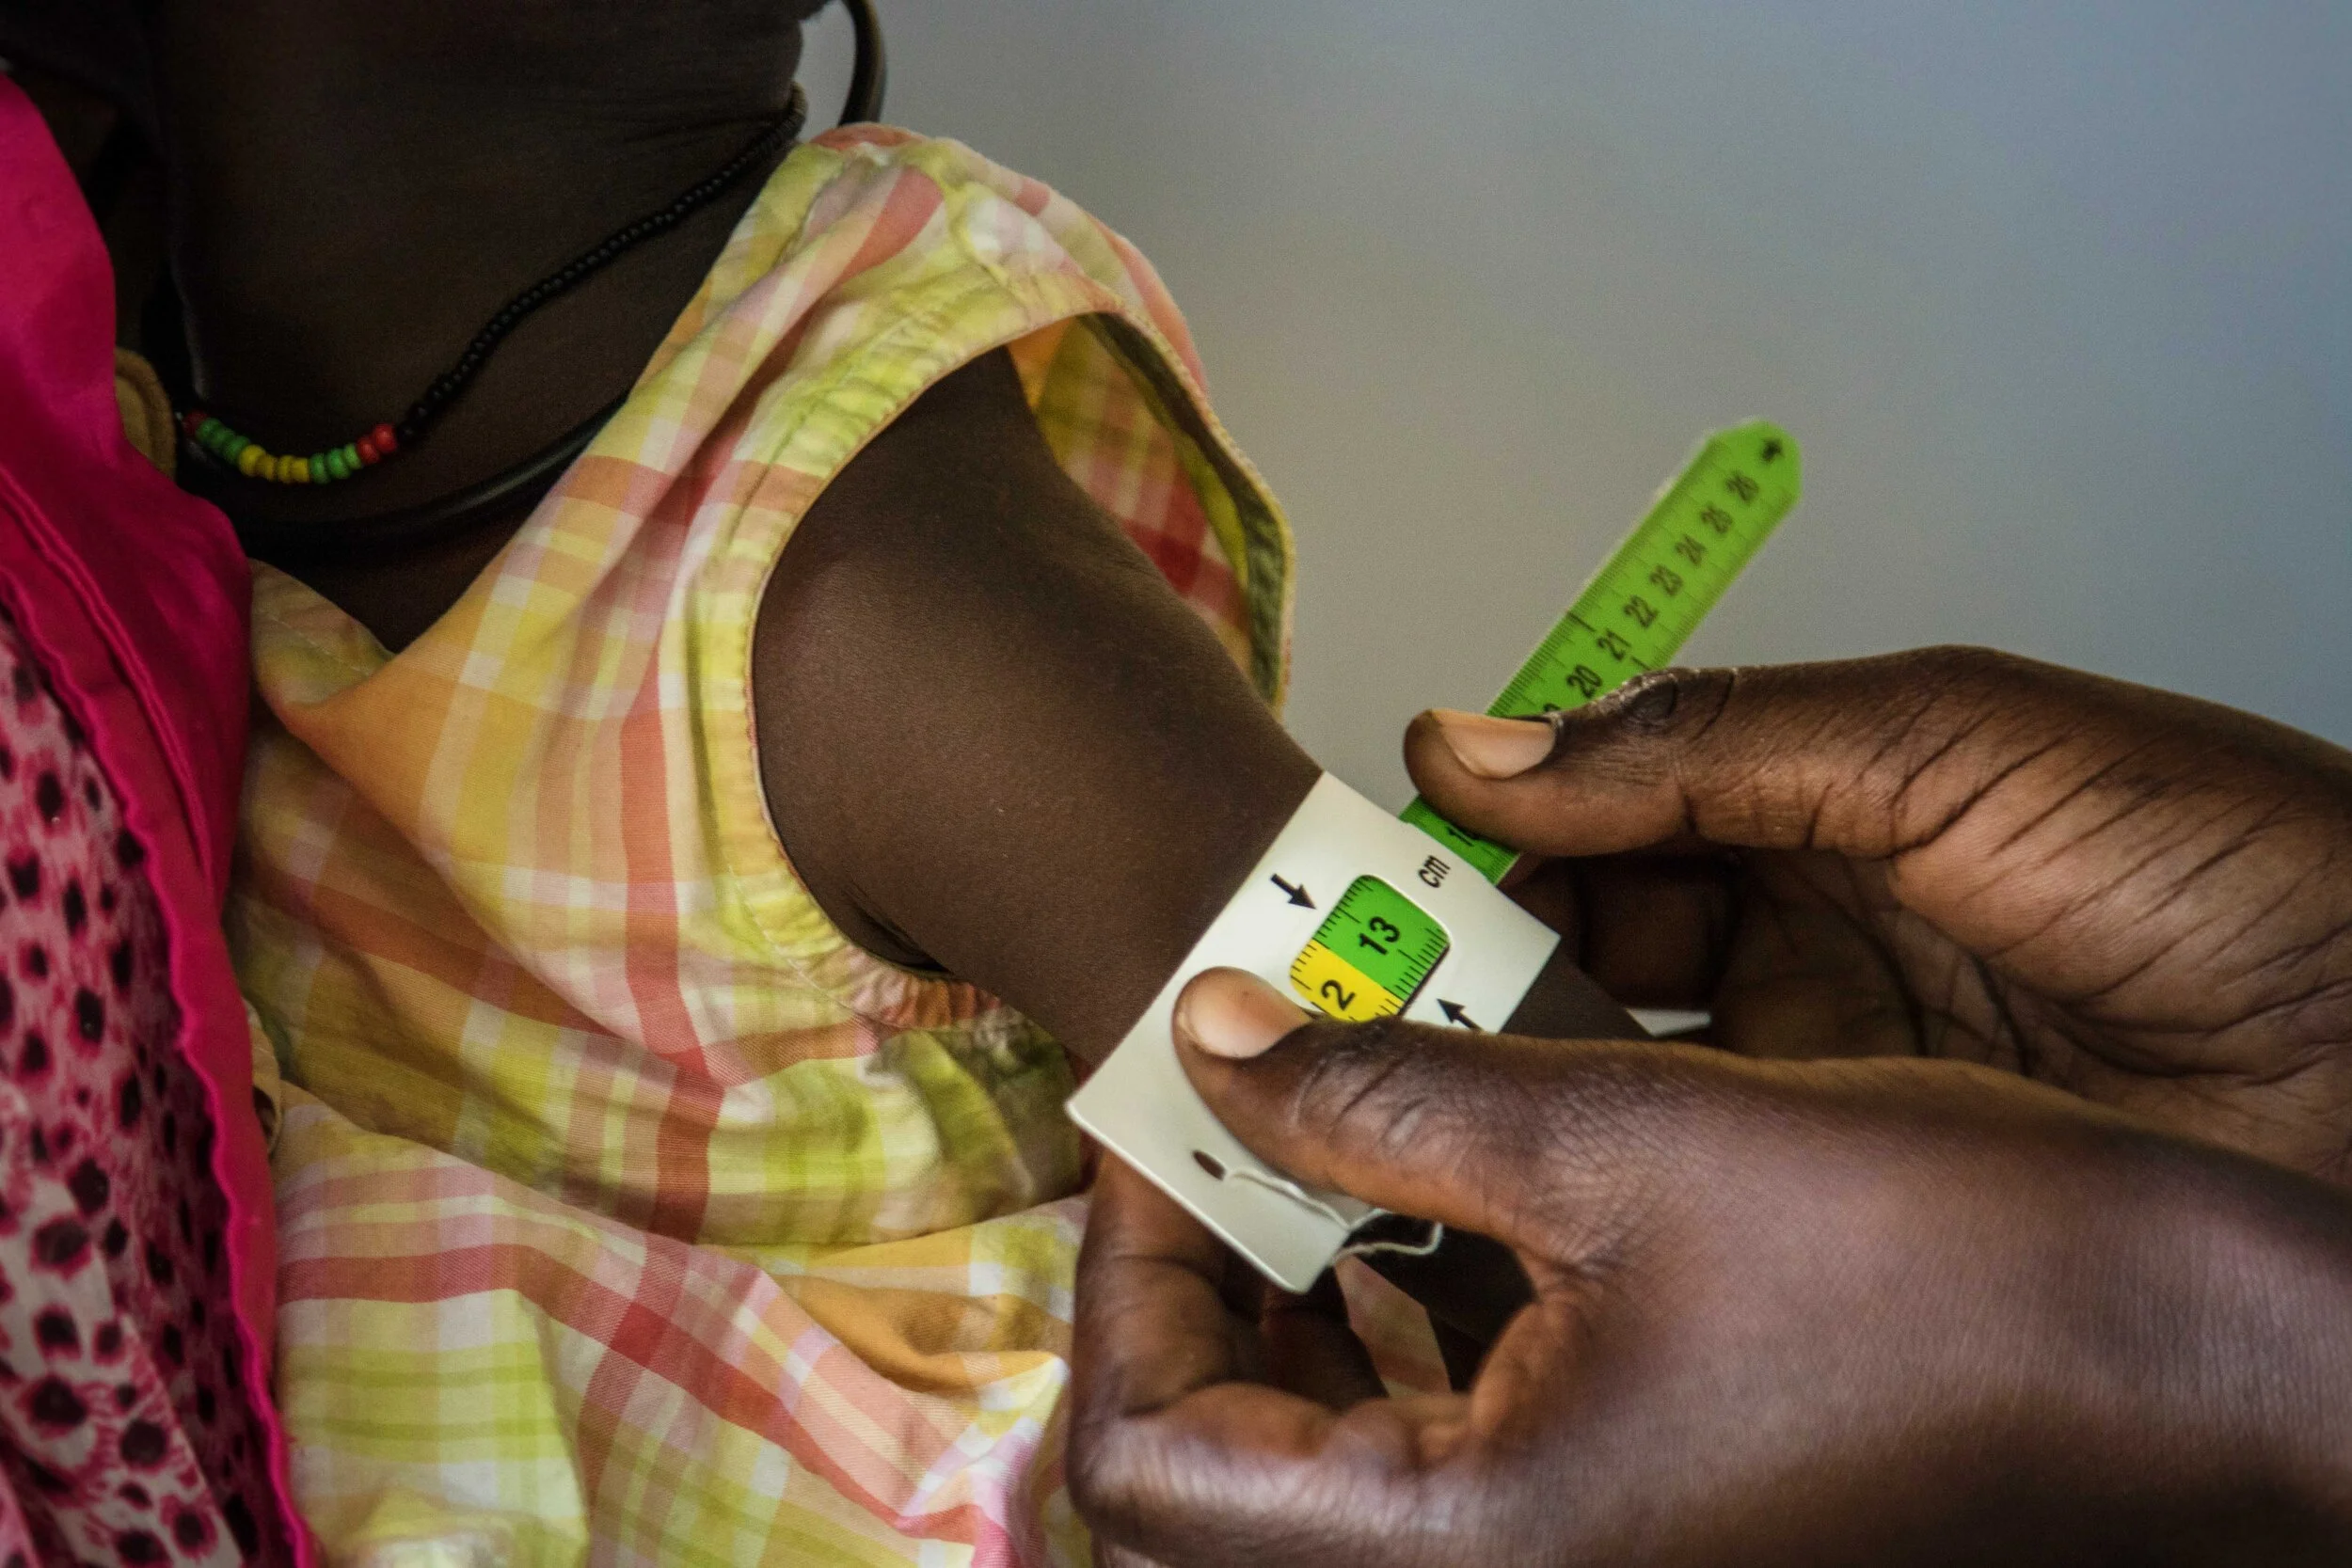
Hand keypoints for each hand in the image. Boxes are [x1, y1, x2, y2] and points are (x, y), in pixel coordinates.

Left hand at [1071, 969, 2351, 1567]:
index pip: (1148, 1461)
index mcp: (1475, 1551)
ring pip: (1329, 1440)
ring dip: (1299, 1271)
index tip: (1163, 1114)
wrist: (2192, 1336)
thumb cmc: (1956, 1266)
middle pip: (1221, 1461)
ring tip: (1324, 1112)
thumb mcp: (1621, 1141)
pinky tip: (1443, 1168)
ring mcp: (1568, 1552)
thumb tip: (1214, 1038)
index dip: (1122, 1272)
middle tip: (1227, 1106)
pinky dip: (1405, 1296)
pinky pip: (1441, 1424)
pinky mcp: (1623, 1504)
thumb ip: (1379, 1095)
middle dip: (1202, 1265)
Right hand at [1411, 647, 2351, 1180]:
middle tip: (1348, 982)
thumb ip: (1709, 744)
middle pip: (1580, 941)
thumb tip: (1487, 740)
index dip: (1483, 831)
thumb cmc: (2238, 874)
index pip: (1599, 811)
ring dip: (1503, 1060)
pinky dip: (1591, 1161)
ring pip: (1611, 1061)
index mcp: (1828, 803)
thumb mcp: (1952, 746)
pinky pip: (1685, 1167)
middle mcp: (1811, 941)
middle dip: (1462, 955)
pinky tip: (1510, 1161)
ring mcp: (1824, 1074)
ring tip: (1394, 1069)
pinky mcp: (1849, 1192)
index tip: (1372, 861)